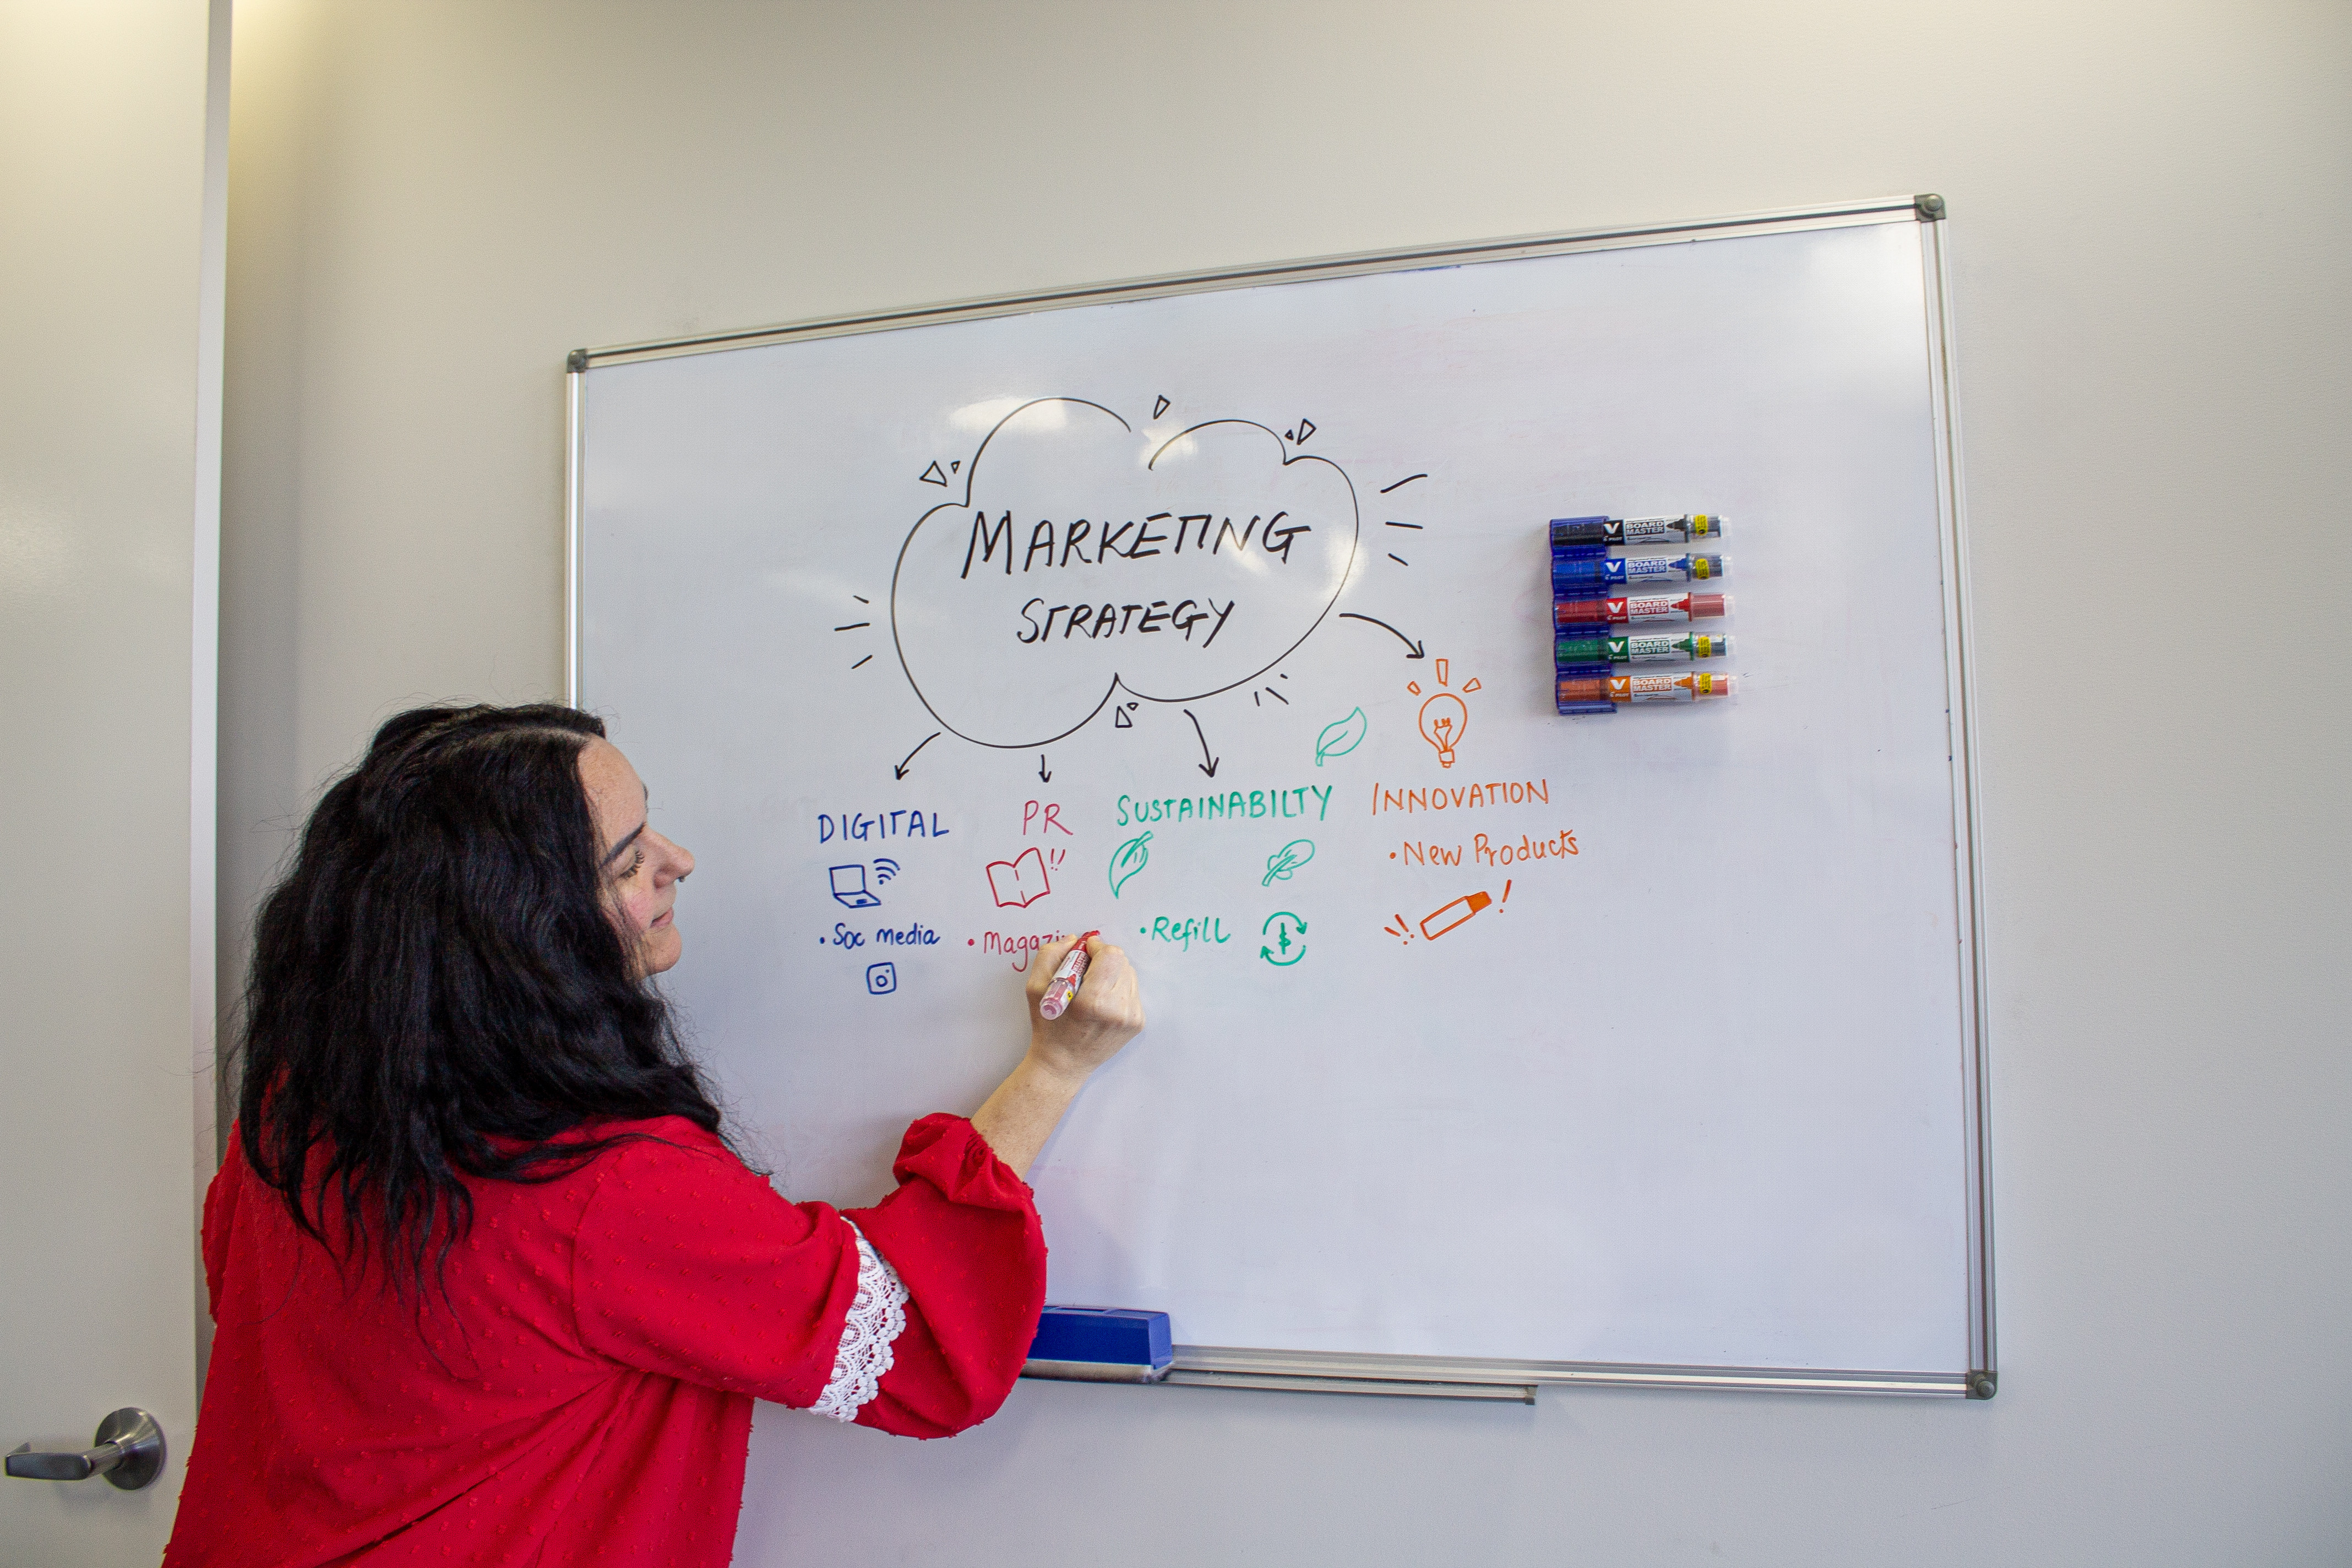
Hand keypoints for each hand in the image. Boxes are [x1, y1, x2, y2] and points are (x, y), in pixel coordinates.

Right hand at [1023, 934, 1144, 1081]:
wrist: (1064, 1064)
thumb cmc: (1048, 1028)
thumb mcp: (1036, 989)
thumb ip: (1050, 955)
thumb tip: (1074, 940)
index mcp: (1093, 1002)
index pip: (1111, 955)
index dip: (1097, 947)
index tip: (1084, 952)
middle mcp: (1118, 1010)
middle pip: (1122, 962)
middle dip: (1104, 960)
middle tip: (1085, 971)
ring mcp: (1131, 1018)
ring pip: (1130, 974)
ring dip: (1112, 974)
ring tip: (1093, 988)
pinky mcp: (1138, 1023)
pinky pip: (1132, 991)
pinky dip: (1118, 989)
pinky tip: (1102, 1002)